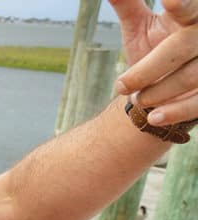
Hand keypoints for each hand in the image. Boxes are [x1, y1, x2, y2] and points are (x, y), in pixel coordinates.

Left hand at [111, 0, 197, 124]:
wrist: (163, 85)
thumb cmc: (154, 47)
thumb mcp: (139, 27)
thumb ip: (127, 5)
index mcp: (189, 16)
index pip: (189, 8)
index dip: (182, 5)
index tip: (169, 0)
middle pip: (182, 47)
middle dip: (147, 70)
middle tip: (120, 85)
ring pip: (189, 77)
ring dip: (156, 92)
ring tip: (135, 99)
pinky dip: (175, 112)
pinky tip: (153, 118)